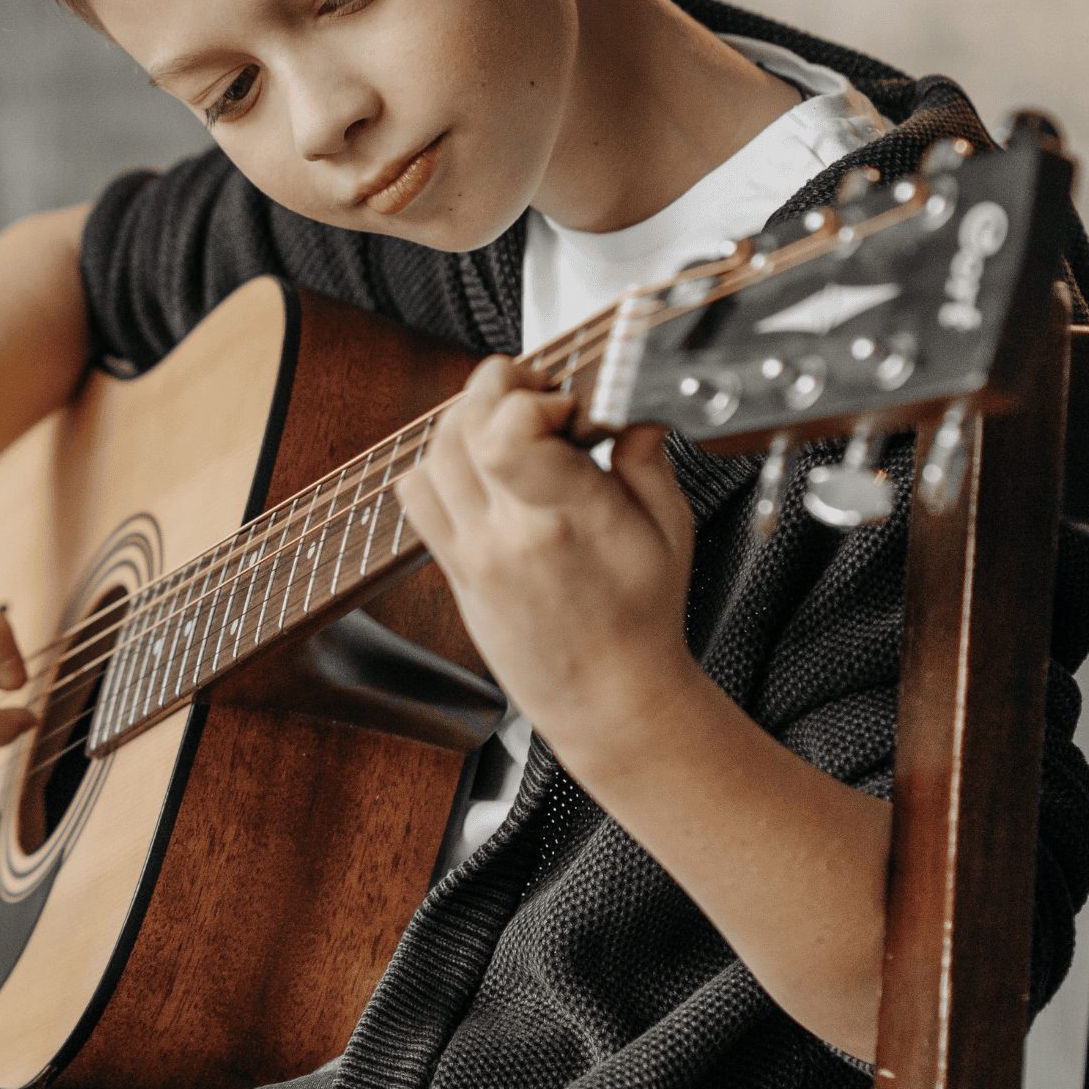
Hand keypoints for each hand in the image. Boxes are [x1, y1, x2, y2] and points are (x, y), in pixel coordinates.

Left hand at [393, 356, 697, 773]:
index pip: (508, 432)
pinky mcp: (454, 568)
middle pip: (462, 426)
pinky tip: (480, 467)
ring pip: (433, 453)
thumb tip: (630, 409)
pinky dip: (437, 464)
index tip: (566, 407)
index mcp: (566, 519)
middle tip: (538, 398)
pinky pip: (417, 495)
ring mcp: (472, 553)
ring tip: (510, 425)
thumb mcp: (670, 530)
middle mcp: (508, 534)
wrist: (608, 699)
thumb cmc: (643, 620)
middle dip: (497, 389)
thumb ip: (646, 459)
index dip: (531, 397)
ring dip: (467, 420)